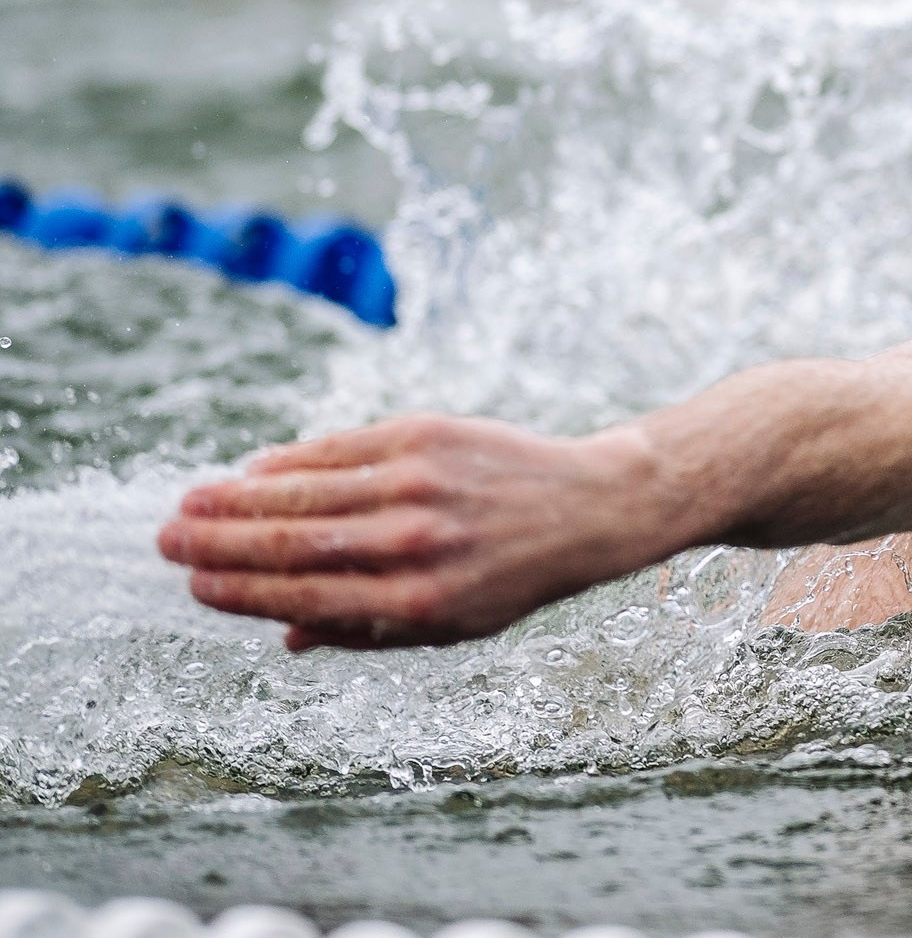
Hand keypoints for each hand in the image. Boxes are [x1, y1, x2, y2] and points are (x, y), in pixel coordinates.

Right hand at [158, 416, 661, 650]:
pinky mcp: (426, 435)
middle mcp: (410, 543)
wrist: (587, 506)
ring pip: (304, 491)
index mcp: (413, 601)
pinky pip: (341, 448)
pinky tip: (256, 469)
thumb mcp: (449, 625)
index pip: (302, 596)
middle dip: (218, 543)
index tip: (194, 586)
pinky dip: (292, 460)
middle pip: (290, 541)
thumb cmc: (510, 576)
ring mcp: (417, 484)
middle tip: (166, 540)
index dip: (238, 591)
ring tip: (192, 502)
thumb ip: (365, 630)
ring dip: (237, 498)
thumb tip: (283, 636)